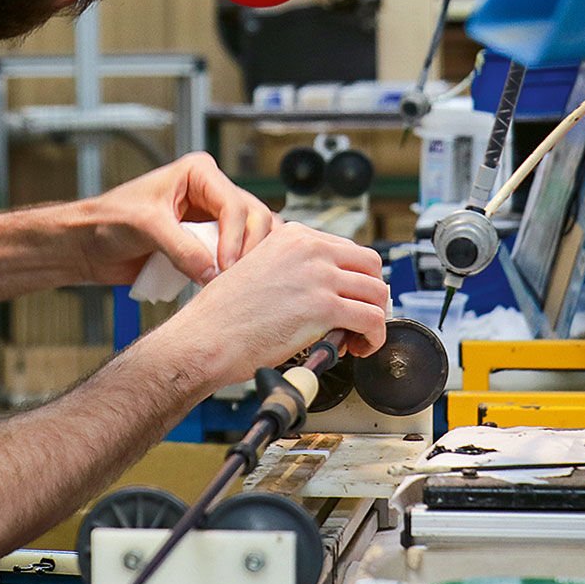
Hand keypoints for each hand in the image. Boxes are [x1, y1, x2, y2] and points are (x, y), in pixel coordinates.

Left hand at [73, 152, 275, 286]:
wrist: (88, 245)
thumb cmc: (108, 220)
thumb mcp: (146, 227)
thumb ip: (182, 248)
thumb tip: (213, 273)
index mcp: (199, 174)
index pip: (234, 204)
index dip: (235, 237)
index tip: (224, 266)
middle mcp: (211, 193)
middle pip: (253, 218)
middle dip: (248, 248)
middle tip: (233, 276)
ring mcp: (211, 220)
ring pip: (250, 237)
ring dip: (248, 259)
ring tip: (234, 281)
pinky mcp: (207, 245)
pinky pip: (235, 256)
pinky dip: (238, 270)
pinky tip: (230, 284)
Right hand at [155, 221, 389, 387]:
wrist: (207, 336)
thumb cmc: (224, 314)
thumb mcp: (258, 269)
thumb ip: (293, 269)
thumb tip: (324, 288)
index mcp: (293, 236)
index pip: (348, 250)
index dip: (355, 279)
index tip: (349, 299)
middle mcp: (309, 248)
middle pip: (371, 265)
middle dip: (372, 295)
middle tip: (361, 318)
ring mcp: (318, 275)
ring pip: (377, 293)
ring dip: (375, 318)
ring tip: (359, 337)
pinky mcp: (324, 307)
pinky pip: (372, 320)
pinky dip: (375, 338)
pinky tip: (359, 347)